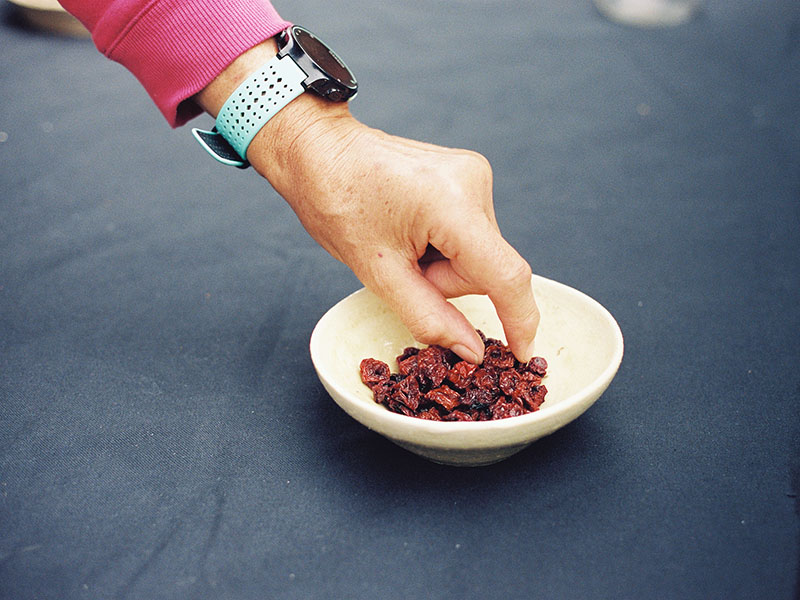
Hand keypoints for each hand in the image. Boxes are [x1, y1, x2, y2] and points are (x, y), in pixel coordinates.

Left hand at [197, 42, 538, 363]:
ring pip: (479, 255)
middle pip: (486, 269)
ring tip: (402, 244)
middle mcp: (473, 182)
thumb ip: (429, 316)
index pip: (505, 275)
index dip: (520, 319)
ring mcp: (473, 174)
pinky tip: (413, 230)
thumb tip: (471, 349)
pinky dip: (445, 246)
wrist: (320, 151)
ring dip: (444, 264)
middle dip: (446, 283)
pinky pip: (471, 233)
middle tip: (403, 268)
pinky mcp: (468, 175)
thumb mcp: (377, 273)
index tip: (524, 354)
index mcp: (450, 204)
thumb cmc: (336, 201)